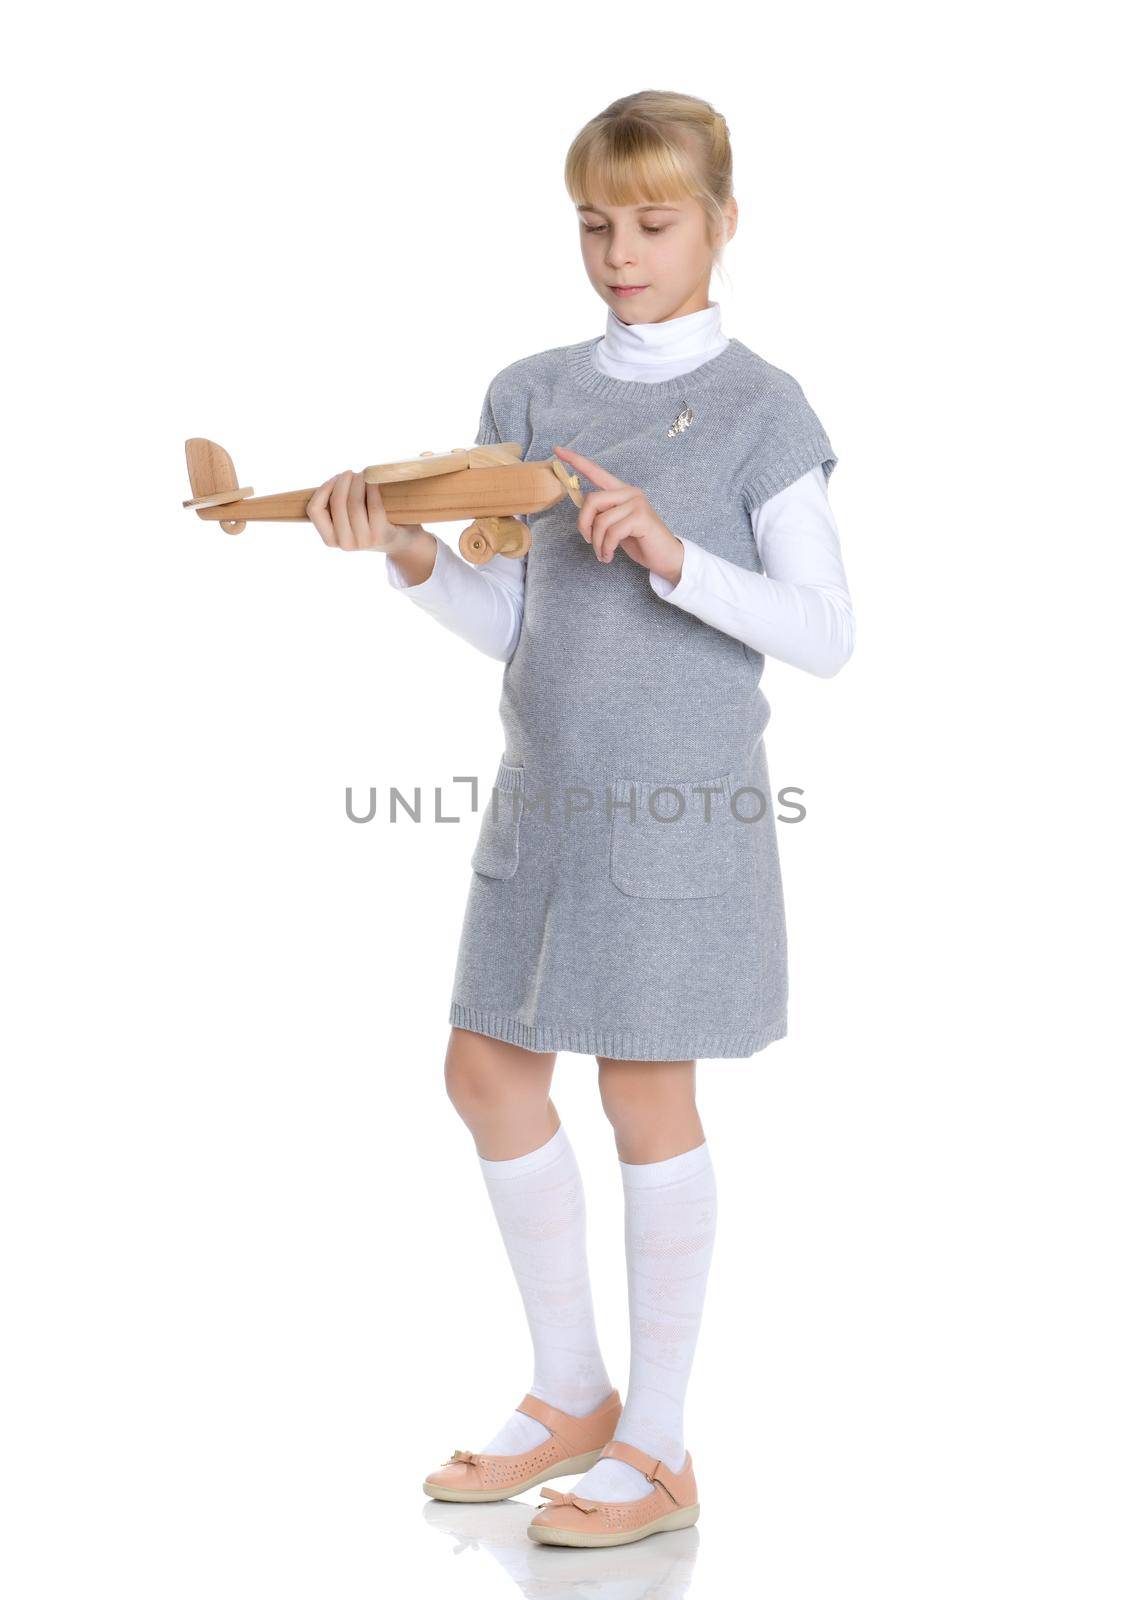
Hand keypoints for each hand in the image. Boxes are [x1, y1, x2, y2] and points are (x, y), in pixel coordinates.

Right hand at [305, 469, 419, 551]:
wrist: (401, 541)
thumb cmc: (370, 523)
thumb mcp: (347, 519)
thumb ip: (335, 504)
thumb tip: (334, 481)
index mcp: (330, 539)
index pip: (314, 510)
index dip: (323, 489)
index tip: (335, 479)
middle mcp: (345, 543)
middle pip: (337, 502)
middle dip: (343, 481)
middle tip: (350, 473)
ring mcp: (363, 541)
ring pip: (354, 503)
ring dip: (358, 482)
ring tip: (363, 475)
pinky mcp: (381, 534)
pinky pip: (374, 505)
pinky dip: (373, 488)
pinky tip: (375, 481)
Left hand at [552, 447, 683, 582]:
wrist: (665, 556)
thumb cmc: (640, 541)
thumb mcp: (615, 525)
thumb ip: (602, 514)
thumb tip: (582, 511)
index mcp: (621, 491)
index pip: (596, 471)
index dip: (576, 461)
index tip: (557, 451)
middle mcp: (629, 492)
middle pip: (591, 500)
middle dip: (584, 524)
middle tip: (588, 541)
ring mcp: (637, 503)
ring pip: (600, 520)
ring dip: (597, 543)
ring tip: (603, 554)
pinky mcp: (641, 517)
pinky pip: (612, 532)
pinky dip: (606, 548)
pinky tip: (609, 556)